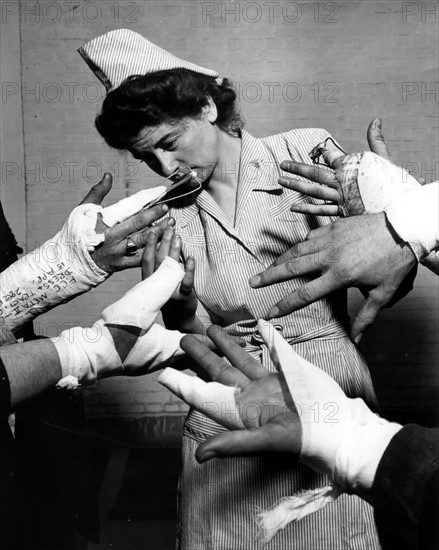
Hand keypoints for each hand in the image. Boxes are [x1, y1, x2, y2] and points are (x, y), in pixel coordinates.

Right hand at [84, 173, 174, 272]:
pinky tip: (165, 246)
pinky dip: (153, 253)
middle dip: (154, 216)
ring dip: (158, 233)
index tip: (160, 192)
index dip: (146, 199)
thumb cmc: (76, 233)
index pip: (129, 207)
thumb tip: (108, 175)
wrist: (69, 263)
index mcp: (104, 221)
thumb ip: (98, 192)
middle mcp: (112, 236)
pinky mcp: (121, 265)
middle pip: (137, 224)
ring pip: (142, 242)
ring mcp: (117, 252)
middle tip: (168, 209)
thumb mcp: (83, 210)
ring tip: (172, 226)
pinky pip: (140, 260)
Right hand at [142, 227, 198, 330]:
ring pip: (170, 267)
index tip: (152, 230)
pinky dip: (189, 269)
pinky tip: (191, 258)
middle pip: (159, 259)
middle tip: (168, 228)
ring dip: (174, 251)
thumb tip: (161, 242)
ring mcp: (170, 290)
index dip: (149, 244)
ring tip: (178, 237)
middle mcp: (156, 285)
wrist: (178, 319)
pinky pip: (186, 282)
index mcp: (149, 279)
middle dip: (163, 242)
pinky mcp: (183, 296)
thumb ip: (158, 265)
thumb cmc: (167, 296)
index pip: (147, 259)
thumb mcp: (157, 281)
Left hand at [159, 323, 401, 539]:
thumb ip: (233, 444)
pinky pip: (274, 351)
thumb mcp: (265, 441)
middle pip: (219, 370)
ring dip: (227, 343)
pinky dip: (268, 338)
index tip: (164, 373)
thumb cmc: (302, 439)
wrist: (337, 429)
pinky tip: (260, 326)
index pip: (206, 394)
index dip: (185, 385)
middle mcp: (250, 394)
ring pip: (242, 358)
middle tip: (184, 338)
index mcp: (240, 409)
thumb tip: (199, 456)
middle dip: (201, 355)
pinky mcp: (288, 373)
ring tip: (212, 328)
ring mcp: (268, 383)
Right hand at [250, 213, 416, 342]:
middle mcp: (329, 256)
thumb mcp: (382, 293)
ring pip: (297, 249)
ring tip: (267, 268)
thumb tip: (357, 340)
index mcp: (339, 275)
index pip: (305, 293)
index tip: (270, 312)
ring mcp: (330, 239)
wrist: (403, 227)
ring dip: (280, 259)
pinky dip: (301, 245)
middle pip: (292, 267)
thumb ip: (366, 317)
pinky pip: (310, 236)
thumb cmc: (394, 262)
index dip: (285, 304)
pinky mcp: (334, 226)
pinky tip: (297, 251)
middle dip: (270, 276)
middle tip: (252, 282)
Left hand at [279, 118, 416, 216]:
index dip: (325, 153)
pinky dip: (307, 209)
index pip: (332, 157)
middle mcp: (342, 182)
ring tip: (281, 181)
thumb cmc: (395, 183)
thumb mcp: (386, 159)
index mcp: (351, 167)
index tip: (318, 151)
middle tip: (282, 165)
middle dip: (297, 169)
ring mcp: (341, 198)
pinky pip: (322, 210)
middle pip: (315, 174)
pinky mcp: (343, 212)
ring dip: (296, 186)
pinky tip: (293, 207)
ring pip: (314, 191)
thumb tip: (376, 119)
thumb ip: (376, 140)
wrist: (402, 207)